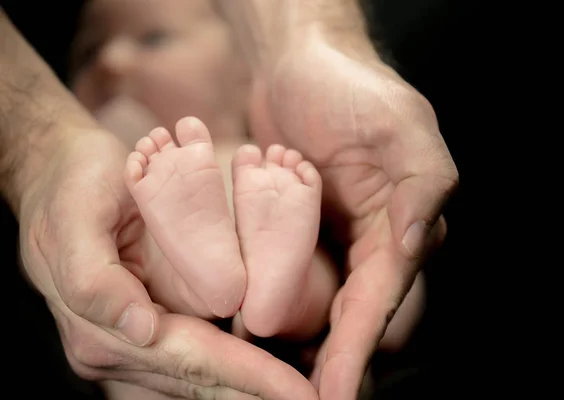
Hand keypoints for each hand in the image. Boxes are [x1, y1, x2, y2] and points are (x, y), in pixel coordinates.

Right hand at [18, 128, 317, 398]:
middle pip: (201, 377)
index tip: (296, 393)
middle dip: (259, 390)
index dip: (247, 377)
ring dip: (251, 384)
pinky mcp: (148, 322)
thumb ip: (94, 281)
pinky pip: (197, 351)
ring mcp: (134, 338)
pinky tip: (264, 370)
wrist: (57, 173)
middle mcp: (120, 344)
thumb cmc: (69, 188)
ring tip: (298, 391)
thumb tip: (139, 328)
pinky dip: (233, 364)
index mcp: (100, 327)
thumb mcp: (74, 222)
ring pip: (201, 372)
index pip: (189, 360)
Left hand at [248, 32, 457, 397]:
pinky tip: (253, 331)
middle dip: (333, 363)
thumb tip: (418, 245)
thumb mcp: (400, 127)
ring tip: (272, 383)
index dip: (358, 350)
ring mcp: (333, 237)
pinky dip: (278, 308)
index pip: (380, 301)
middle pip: (355, 318)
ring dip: (304, 348)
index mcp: (403, 225)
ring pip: (324, 309)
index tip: (335, 396)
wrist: (301, 63)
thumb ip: (423, 186)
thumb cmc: (352, 87)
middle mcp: (371, 240)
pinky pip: (291, 279)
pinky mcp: (297, 228)